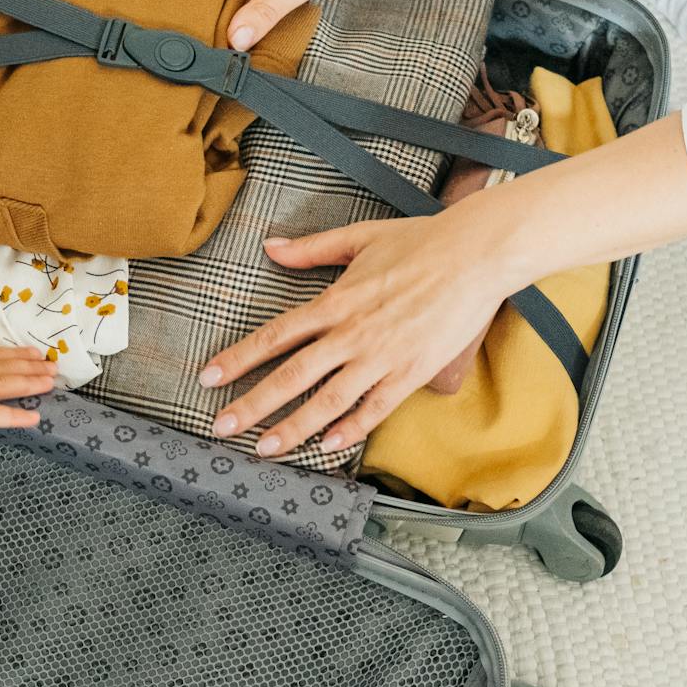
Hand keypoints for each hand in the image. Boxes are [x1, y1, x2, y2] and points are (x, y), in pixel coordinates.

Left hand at [202, 198, 522, 456]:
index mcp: (335, 301)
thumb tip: (270, 247)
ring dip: (293, 428)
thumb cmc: (421, 241)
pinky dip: (350, 430)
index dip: (239, 358)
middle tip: (221, 428)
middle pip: (292, 376)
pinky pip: (376, 408)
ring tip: (265, 448)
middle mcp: (352, 334)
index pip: (275, 335)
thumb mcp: (358, 238)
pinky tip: (328, 446)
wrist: (477, 254)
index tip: (209, 378)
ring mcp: (382, 356)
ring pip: (329, 401)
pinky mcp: (412, 372)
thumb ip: (311, 249)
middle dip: (252, 405)